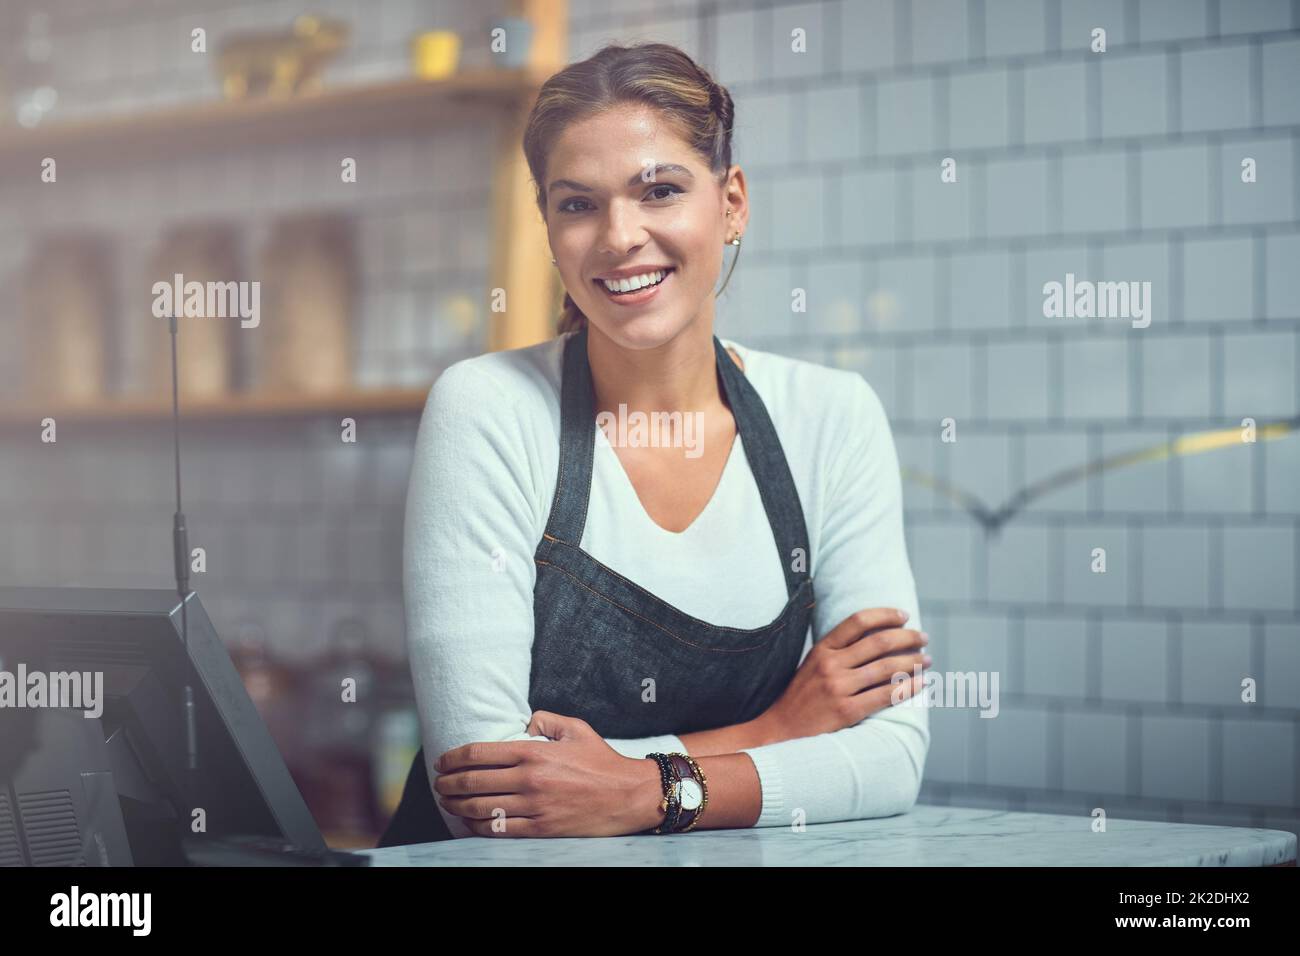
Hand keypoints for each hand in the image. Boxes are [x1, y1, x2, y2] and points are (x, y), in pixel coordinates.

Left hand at [433, 710, 663, 836]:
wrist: (628, 795)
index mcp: (534, 751)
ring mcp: (534, 806)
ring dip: (456, 805)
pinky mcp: (541, 829)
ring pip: (480, 808)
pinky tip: (468, 821)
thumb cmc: (601, 760)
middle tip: (438, 783)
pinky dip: (477, 826)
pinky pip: (499, 830)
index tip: (442, 761)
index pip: (480, 753)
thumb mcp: (575, 728)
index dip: (454, 758)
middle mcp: (529, 779)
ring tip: (446, 802)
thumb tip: (522, 724)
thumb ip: (545, 720)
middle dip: (448, 783)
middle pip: (473, 782)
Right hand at [754, 607, 929, 743]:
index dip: (885, 615)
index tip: (904, 616)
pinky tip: (921, 683)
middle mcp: (831, 665)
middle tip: (923, 638)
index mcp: (822, 649)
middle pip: (879, 642)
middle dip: (907, 637)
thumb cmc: (801, 697)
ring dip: (913, 661)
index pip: (858, 621)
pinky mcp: (847, 711)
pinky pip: (886, 695)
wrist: (781, 730)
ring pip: (887, 668)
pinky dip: (908, 687)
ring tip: (926, 660)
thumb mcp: (812, 664)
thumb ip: (838, 650)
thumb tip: (877, 638)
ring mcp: (839, 688)